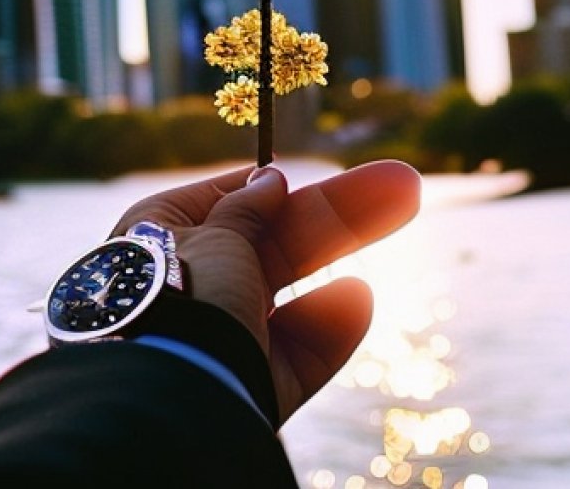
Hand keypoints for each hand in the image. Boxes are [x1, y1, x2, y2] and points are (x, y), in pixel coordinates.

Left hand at [112, 161, 419, 423]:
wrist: (170, 392)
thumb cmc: (184, 292)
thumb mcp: (216, 232)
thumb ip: (247, 208)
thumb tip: (268, 180)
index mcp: (163, 237)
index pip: (225, 201)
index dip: (267, 188)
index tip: (299, 178)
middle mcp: (192, 285)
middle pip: (276, 240)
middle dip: (339, 207)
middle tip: (398, 181)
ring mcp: (222, 335)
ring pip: (295, 287)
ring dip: (349, 245)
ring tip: (406, 202)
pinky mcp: (249, 383)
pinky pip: (296, 352)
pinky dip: (327, 326)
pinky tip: (358, 298)